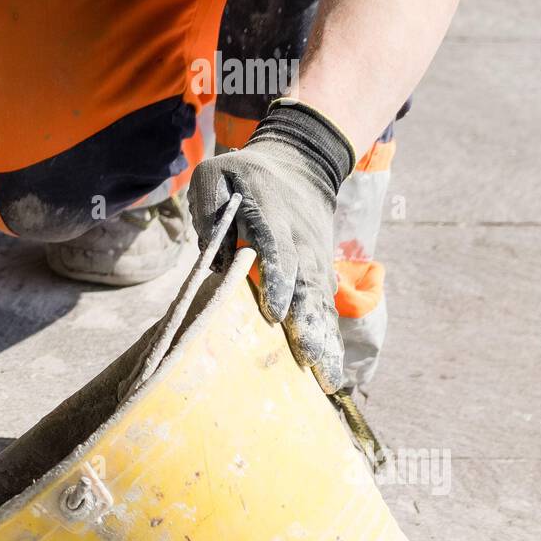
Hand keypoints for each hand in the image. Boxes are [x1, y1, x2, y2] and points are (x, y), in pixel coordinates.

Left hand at [188, 100, 354, 393]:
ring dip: (325, 340)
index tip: (274, 313)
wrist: (301, 162)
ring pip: (321, 303)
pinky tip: (332, 372)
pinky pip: (326, 307)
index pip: (278, 251)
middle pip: (306, 286)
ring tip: (328, 378)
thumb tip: (217, 258)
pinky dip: (330, 337)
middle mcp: (300, 241)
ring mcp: (315, 258)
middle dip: (308, 325)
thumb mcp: (215, 175)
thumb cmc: (244, 175)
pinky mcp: (321, 272)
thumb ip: (209, 208)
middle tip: (310, 362)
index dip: (277, 281)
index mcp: (272, 215)